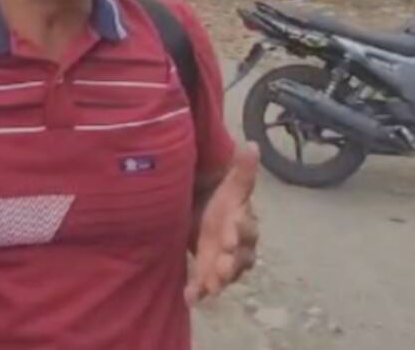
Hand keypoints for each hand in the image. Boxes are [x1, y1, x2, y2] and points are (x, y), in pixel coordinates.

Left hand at [186, 143, 259, 303]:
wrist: (204, 214)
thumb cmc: (220, 200)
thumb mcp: (229, 186)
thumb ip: (241, 170)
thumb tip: (254, 144)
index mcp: (242, 223)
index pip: (247, 228)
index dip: (241, 230)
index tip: (231, 230)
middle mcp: (237, 246)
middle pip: (240, 258)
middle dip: (232, 263)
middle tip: (223, 267)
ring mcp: (224, 261)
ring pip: (225, 274)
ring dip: (216, 281)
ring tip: (207, 288)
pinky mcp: (208, 270)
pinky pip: (205, 284)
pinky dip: (198, 291)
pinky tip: (189, 298)